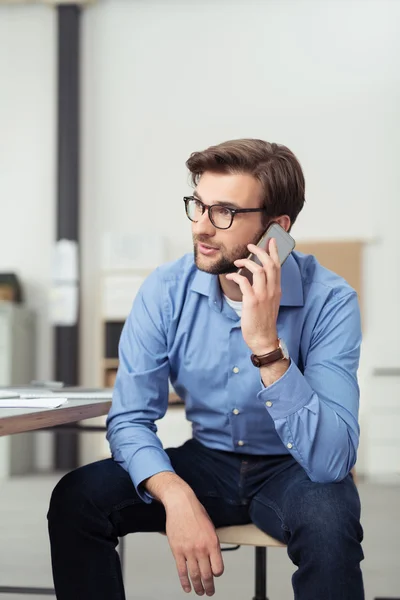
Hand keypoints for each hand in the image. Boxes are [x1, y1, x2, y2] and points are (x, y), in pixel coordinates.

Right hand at [165, 492, 223, 595]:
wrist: (180, 504)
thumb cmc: (195, 512)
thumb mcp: (210, 526)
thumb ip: (212, 543)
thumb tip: (212, 556)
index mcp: (212, 542)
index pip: (218, 567)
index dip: (217, 574)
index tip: (215, 575)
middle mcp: (201, 548)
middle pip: (207, 575)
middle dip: (209, 587)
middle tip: (209, 592)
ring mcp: (189, 550)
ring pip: (194, 575)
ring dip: (198, 587)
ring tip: (199, 592)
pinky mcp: (177, 551)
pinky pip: (181, 570)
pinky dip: (184, 582)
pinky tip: (186, 587)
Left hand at [226, 238, 280, 354]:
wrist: (263, 338)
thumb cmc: (264, 321)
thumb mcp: (270, 302)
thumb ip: (267, 289)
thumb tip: (259, 277)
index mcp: (277, 289)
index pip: (278, 266)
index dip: (274, 251)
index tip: (271, 240)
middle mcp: (272, 290)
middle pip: (269, 264)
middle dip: (260, 251)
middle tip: (251, 246)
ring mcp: (262, 295)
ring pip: (258, 270)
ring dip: (246, 262)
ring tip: (238, 261)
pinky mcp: (252, 301)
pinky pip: (244, 282)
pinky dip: (236, 275)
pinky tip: (230, 275)